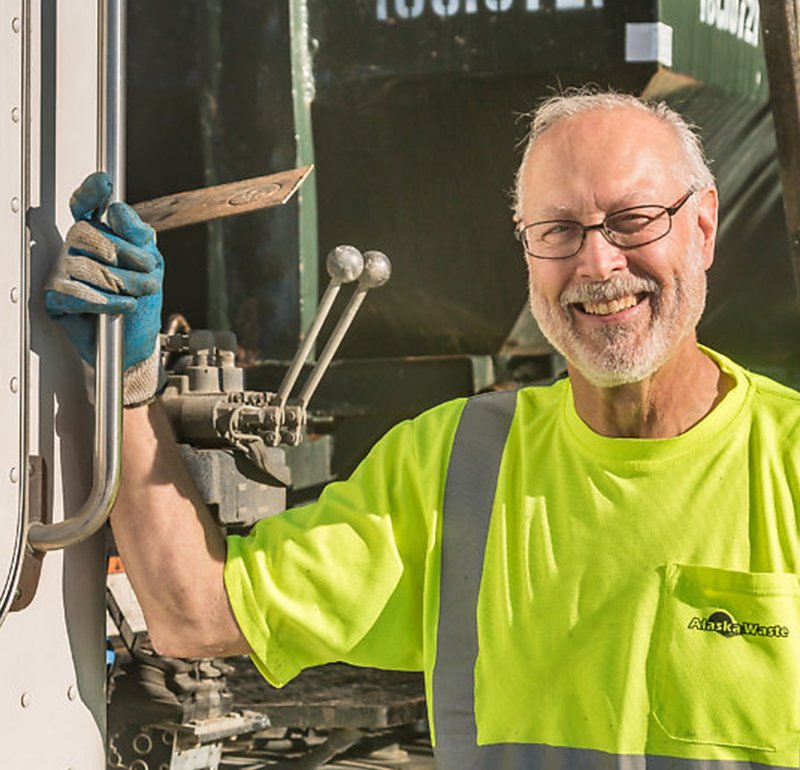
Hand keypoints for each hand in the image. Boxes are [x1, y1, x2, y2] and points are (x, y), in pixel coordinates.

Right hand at [45, 172, 164, 405]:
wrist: (136, 344)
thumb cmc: (142, 303)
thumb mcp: (152, 266)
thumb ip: (141, 237)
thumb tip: (119, 211)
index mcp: (101, 236)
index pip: (87, 207)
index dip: (90, 193)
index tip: (104, 182)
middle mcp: (78, 250)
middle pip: (90, 235)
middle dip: (127, 256)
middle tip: (148, 273)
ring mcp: (64, 272)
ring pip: (87, 265)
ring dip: (123, 283)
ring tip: (137, 295)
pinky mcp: (57, 298)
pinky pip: (76, 292)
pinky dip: (106, 301)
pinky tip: (122, 306)